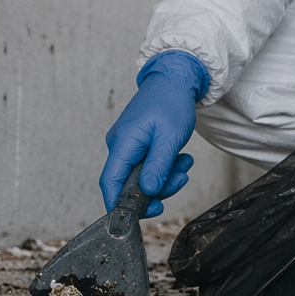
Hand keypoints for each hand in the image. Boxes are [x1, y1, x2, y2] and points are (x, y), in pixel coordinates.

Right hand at [100, 50, 209, 217]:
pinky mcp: (137, 144)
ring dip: (166, 176)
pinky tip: (179, 157)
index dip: (119, 204)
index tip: (138, 216)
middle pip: (130, 184)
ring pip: (142, 176)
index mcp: (122, 143)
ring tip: (185, 162)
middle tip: (180, 177)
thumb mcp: (169, 138)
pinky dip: (164, 167)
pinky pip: (147, 165)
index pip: (110, 183)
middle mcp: (120, 146)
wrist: (175, 79)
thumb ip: (158, 167)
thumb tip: (148, 191)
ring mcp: (127, 145)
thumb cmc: (171, 102)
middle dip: (158, 187)